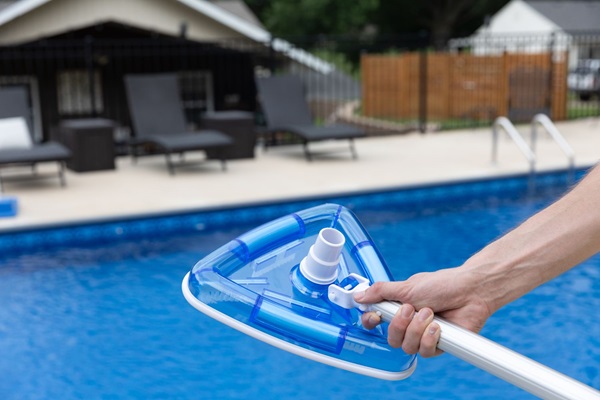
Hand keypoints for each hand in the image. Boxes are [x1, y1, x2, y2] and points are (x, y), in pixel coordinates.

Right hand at [353, 267, 492, 357]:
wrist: (470, 291)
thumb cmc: (441, 285)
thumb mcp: (407, 286)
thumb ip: (381, 292)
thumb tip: (358, 296)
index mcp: (398, 308)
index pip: (376, 322)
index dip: (371, 322)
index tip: (374, 316)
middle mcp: (408, 324)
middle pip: (391, 338)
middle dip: (400, 324)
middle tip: (411, 308)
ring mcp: (422, 336)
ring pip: (407, 347)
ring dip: (417, 329)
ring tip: (430, 313)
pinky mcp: (437, 346)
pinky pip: (424, 352)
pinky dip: (429, 338)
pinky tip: (437, 327)